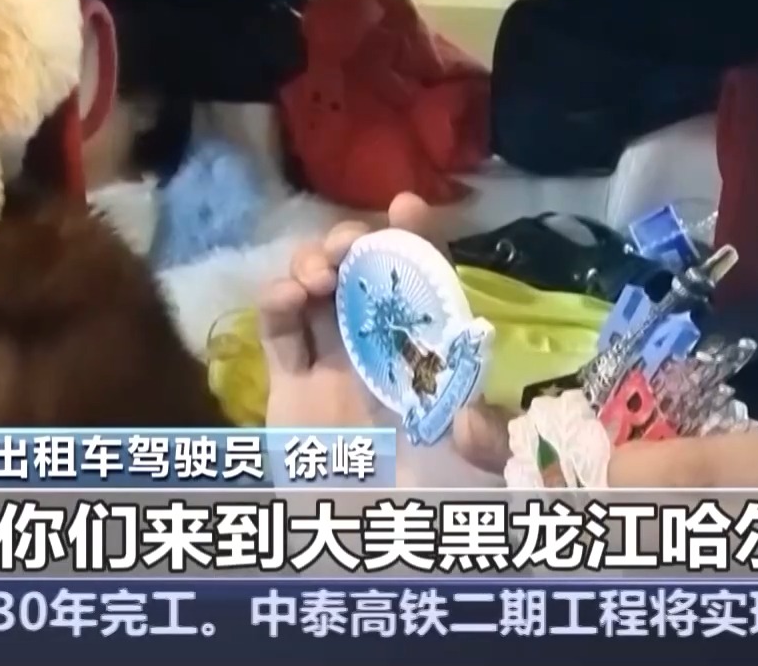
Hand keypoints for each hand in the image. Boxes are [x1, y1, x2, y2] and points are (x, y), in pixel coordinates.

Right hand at [259, 193, 509, 483]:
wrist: (376, 550)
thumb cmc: (436, 504)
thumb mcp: (477, 465)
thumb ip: (481, 437)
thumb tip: (474, 417)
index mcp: (430, 352)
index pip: (426, 282)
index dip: (416, 239)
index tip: (406, 206)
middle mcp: (382, 348)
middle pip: (365, 274)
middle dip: (353, 243)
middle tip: (349, 248)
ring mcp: (332, 363)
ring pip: (317, 290)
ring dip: (313, 263)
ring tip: (318, 274)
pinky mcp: (289, 385)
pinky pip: (279, 331)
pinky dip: (277, 301)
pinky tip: (288, 295)